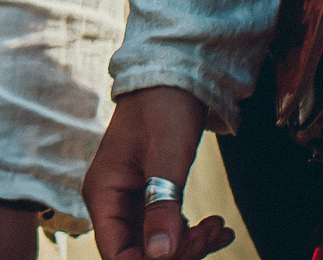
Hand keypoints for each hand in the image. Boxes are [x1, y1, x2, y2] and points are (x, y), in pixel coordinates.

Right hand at [85, 87, 235, 259]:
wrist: (171, 81)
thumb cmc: (163, 110)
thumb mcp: (167, 158)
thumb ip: (162, 207)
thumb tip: (161, 256)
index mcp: (103, 194)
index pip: (118, 254)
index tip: (188, 243)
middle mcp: (111, 203)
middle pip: (141, 254)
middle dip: (181, 252)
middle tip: (213, 231)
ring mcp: (129, 202)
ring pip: (158, 247)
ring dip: (192, 245)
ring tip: (219, 227)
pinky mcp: (147, 199)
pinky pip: (167, 231)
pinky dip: (194, 234)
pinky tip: (217, 226)